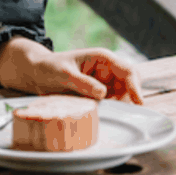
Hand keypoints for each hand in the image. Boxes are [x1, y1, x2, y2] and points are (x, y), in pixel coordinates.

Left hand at [0, 38, 144, 103]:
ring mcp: (105, 82)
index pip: (127, 71)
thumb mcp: (64, 75)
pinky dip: (113, 110)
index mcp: (103, 58)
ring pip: (124, 95)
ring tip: (111, 115)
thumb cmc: (49, 68)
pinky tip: (105, 116)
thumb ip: (83, 83)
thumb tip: (103, 93)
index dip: (135, 86)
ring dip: (122, 105)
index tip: (138, 103)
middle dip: (133, 96)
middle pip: (131, 82)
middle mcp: (108, 69)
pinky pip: (113, 103)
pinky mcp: (100, 94)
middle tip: (128, 113)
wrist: (37, 74)